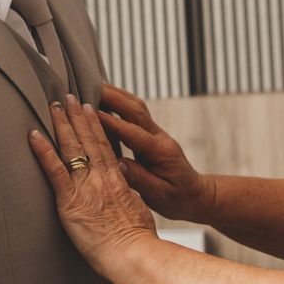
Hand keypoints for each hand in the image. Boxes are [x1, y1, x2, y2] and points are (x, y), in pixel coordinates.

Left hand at [29, 96, 156, 278]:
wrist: (134, 254)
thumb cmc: (138, 240)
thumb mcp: (137, 209)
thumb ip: (127, 194)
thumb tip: (124, 186)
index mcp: (118, 179)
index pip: (105, 144)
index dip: (96, 124)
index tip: (90, 108)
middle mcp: (102, 177)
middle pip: (88, 139)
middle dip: (77, 116)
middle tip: (68, 96)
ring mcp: (86, 186)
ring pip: (72, 147)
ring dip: (62, 123)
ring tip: (54, 105)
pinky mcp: (70, 201)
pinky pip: (54, 171)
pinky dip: (42, 151)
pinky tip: (33, 135)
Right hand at [98, 83, 215, 222]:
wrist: (196, 196)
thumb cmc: (178, 198)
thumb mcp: (159, 195)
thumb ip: (139, 179)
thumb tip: (117, 164)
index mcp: (161, 152)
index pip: (133, 133)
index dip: (111, 122)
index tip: (90, 113)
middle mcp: (159, 138)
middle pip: (135, 110)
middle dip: (111, 97)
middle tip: (87, 87)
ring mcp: (156, 134)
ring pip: (135, 106)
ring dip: (116, 94)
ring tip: (94, 85)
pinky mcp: (151, 135)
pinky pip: (135, 113)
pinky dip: (120, 102)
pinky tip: (106, 97)